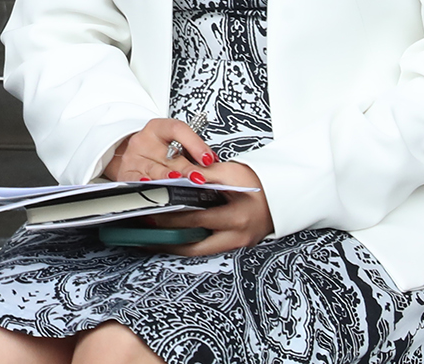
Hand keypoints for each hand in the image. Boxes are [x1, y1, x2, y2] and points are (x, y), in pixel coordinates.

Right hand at [107, 118, 215, 183]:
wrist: (136, 157)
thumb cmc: (160, 152)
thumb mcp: (175, 144)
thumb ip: (193, 151)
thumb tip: (213, 163)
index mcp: (158, 129)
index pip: (176, 129)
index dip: (194, 144)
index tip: (208, 158)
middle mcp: (144, 141)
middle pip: (168, 155)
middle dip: (186, 169)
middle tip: (199, 178)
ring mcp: (134, 158)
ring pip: (154, 169)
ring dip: (169, 178)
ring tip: (179, 182)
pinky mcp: (127, 173)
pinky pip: (136, 180)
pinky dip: (146, 185)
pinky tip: (154, 187)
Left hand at [144, 158, 270, 254]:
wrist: (280, 196)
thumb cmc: (257, 183)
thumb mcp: (230, 173)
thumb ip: (201, 174)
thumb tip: (174, 176)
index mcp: (235, 218)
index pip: (195, 219)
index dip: (170, 215)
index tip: (150, 210)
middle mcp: (235, 237)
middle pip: (193, 244)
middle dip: (166, 236)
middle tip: (143, 227)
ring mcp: (235, 245)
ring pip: (197, 252)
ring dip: (173, 245)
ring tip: (148, 238)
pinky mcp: (233, 246)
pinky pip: (205, 249)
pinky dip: (186, 243)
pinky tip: (169, 238)